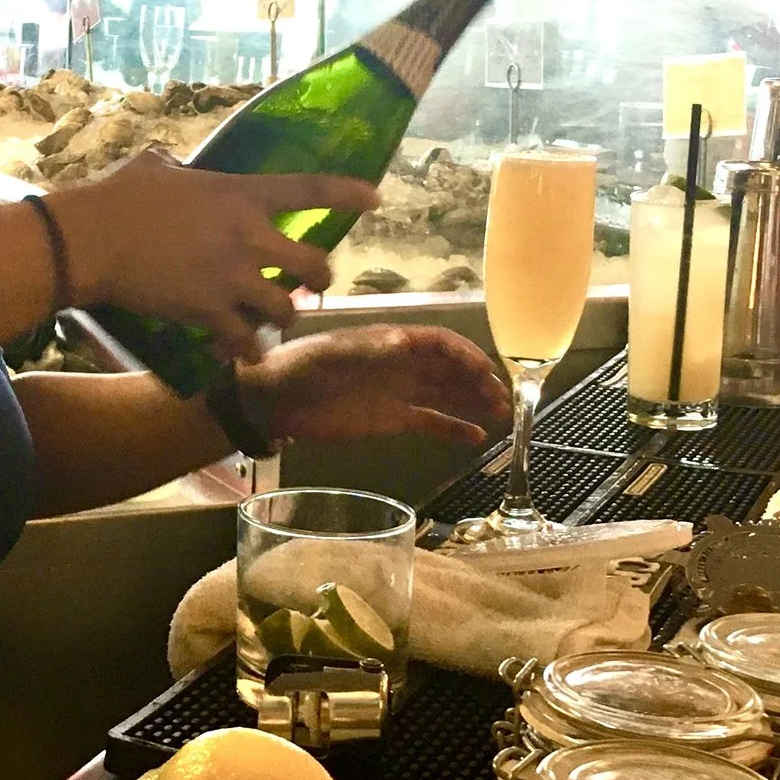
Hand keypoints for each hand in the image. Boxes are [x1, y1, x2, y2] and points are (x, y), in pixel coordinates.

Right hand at [46, 149, 377, 362]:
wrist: (92, 240)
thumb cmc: (118, 198)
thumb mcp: (156, 166)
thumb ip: (176, 166)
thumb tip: (170, 163)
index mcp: (242, 194)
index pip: (312, 189)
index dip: (349, 194)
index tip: (375, 199)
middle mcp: (249, 237)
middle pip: (314, 265)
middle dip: (318, 280)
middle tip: (308, 287)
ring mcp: (233, 278)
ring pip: (286, 310)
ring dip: (282, 318)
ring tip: (269, 322)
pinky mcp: (210, 313)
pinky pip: (247, 342)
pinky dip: (246, 350)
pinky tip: (238, 351)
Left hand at [241, 324, 509, 445]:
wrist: (275, 401)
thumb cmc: (302, 367)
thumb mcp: (334, 354)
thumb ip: (372, 350)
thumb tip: (408, 342)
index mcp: (391, 342)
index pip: (439, 344)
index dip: (465, 354)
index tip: (486, 370)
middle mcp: (402, 365)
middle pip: (450, 370)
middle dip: (478, 381)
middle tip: (503, 399)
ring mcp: (399, 393)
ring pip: (447, 395)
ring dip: (474, 403)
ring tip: (502, 415)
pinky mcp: (393, 420)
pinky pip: (431, 422)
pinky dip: (454, 428)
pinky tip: (477, 437)